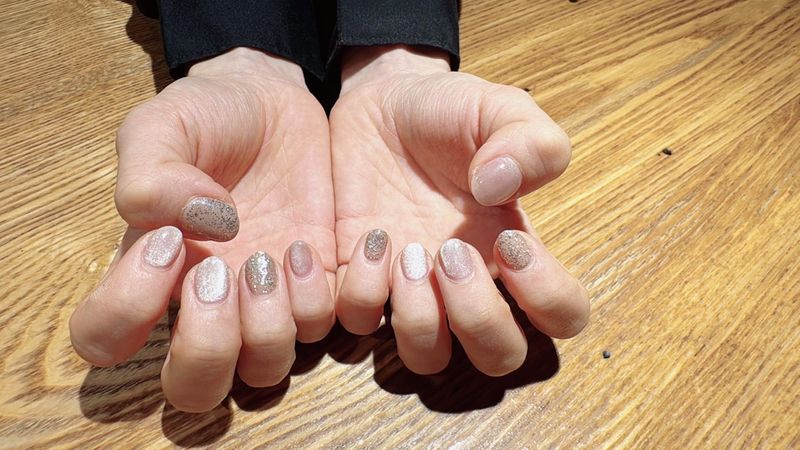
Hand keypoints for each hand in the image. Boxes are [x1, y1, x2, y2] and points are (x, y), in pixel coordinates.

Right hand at [69, 48, 335, 411]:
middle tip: (220, 274)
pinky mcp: (319, 285)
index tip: (167, 242)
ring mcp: (266, 301)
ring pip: (264, 370)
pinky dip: (318, 299)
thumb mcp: (160, 127)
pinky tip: (310, 244)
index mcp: (149, 272)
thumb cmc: (205, 118)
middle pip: (193, 386)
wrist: (272, 101)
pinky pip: (323, 328)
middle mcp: (206, 302)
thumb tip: (192, 228)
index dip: (126, 309)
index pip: (106, 338)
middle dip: (207, 348)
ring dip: (268, 325)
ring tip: (274, 254)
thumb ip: (151, 176)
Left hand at [330, 46, 589, 375]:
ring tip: (406, 252)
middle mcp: (467, 282)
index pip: (561, 316)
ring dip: (420, 318)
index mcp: (514, 249)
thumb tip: (499, 190)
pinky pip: (360, 323)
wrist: (382, 101)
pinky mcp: (357, 278)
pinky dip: (362, 293)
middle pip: (497, 358)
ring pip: (427, 358)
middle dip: (477, 319)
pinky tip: (369, 236)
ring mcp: (411, 288)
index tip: (511, 241)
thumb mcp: (502, 108)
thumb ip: (530, 142)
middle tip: (451, 254)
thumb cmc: (451, 111)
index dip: (546, 297)